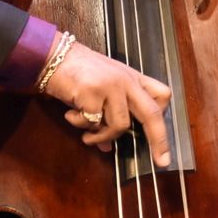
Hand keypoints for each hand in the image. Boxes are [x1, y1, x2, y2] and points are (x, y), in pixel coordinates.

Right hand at [43, 42, 172, 161]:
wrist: (54, 56)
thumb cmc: (78, 73)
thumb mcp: (101, 91)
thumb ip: (108, 115)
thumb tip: (106, 146)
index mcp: (133, 78)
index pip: (162, 95)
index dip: (163, 114)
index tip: (160, 133)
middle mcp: (126, 81)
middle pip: (152, 113)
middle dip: (159, 140)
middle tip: (163, 162)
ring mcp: (111, 87)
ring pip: (120, 125)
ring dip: (102, 135)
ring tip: (86, 136)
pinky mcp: (93, 93)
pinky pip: (93, 123)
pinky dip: (80, 124)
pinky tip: (70, 114)